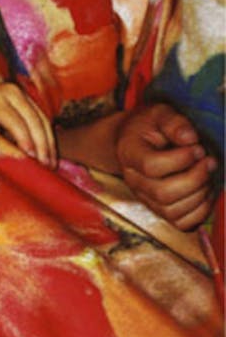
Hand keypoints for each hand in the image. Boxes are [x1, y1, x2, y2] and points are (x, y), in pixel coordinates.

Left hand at [0, 80, 55, 166]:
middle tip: (46, 166)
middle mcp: (9, 92)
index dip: (25, 140)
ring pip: (42, 119)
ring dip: (49, 142)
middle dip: (42, 144)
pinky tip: (50, 153)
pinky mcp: (27, 98)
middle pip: (33, 119)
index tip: (32, 158)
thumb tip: (14, 161)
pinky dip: (47, 136)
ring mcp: (20, 93)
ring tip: (51, 164)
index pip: (14, 122)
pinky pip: (42, 118)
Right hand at [117, 102, 218, 229]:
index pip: (152, 166)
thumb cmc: (149, 126)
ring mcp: (145, 198)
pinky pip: (181, 223)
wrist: (135, 141)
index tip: (197, 147)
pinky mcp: (159, 210)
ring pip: (173, 211)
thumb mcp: (159, 113)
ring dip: (200, 194)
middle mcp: (133, 180)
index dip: (181, 159)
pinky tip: (204, 190)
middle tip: (208, 161)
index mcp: (129, 153)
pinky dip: (200, 211)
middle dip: (195, 178)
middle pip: (163, 193)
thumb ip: (174, 122)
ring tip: (206, 174)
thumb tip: (191, 139)